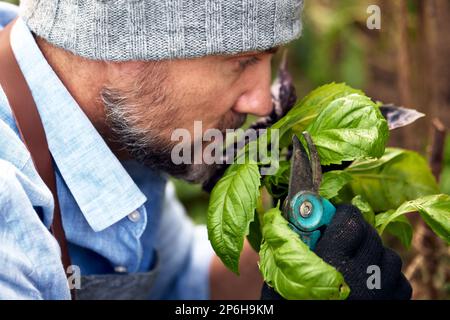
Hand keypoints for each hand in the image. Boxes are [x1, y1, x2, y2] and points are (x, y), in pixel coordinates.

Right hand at [261, 205, 411, 299]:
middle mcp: (361, 277)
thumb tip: (295, 216)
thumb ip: (290, 245)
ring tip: (356, 259)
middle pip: (371, 235)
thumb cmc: (290, 306)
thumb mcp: (281, 277)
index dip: (343, 212)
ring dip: (374, 251)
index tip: (334, 213)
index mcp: (331, 264)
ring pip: (389, 255)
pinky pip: (399, 280)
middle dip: (357, 229)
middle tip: (342, 234)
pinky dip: (387, 275)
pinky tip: (370, 279)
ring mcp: (379, 294)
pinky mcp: (390, 306)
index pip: (351, 221)